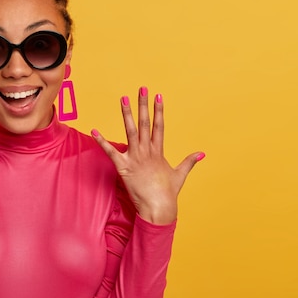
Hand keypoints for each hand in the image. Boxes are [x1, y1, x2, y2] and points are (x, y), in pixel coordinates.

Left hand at [92, 87, 203, 224]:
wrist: (158, 207)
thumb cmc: (168, 193)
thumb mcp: (180, 175)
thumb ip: (189, 162)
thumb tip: (202, 153)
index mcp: (158, 151)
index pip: (159, 126)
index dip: (158, 110)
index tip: (159, 96)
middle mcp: (147, 151)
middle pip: (144, 123)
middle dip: (143, 105)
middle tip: (142, 89)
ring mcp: (135, 157)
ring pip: (130, 131)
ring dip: (127, 114)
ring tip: (124, 99)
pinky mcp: (123, 167)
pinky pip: (110, 151)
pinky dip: (102, 141)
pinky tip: (95, 130)